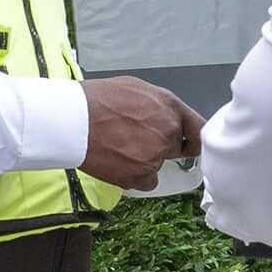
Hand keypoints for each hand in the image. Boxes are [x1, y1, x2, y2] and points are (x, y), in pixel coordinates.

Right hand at [81, 76, 202, 190]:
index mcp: (170, 107)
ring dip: (145, 161)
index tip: (188, 143)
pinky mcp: (140, 176)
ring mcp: (156, 156)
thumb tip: (165, 117)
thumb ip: (158, 106)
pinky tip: (118, 164)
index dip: (192, 137)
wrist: (73, 119)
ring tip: (118, 148)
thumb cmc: (98, 99)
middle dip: (161, 146)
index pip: (198, 128)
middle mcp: (169, 132)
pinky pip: (147, 182)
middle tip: (135, 140)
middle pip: (177, 148)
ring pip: (159, 165)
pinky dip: (135, 177)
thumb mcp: (135, 89)